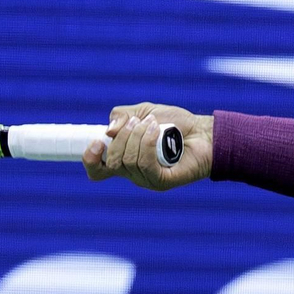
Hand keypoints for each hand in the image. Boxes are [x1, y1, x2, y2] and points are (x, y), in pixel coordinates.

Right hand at [83, 102, 212, 190]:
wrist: (203, 131)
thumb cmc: (175, 123)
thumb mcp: (144, 112)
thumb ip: (121, 116)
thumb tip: (109, 132)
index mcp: (123, 158)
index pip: (97, 170)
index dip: (90, 159)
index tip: (98, 141)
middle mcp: (132, 172)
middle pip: (111, 163)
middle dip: (122, 137)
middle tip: (138, 122)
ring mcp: (147, 179)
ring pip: (128, 161)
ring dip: (137, 136)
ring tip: (153, 124)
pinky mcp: (162, 181)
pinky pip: (145, 165)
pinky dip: (147, 143)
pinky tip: (157, 131)